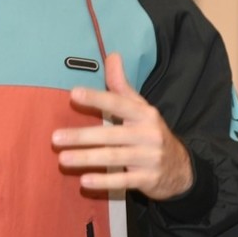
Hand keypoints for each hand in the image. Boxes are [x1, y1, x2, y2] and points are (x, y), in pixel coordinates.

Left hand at [52, 53, 192, 200]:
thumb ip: (121, 85)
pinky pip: (123, 180)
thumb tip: (112, 55)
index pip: (118, 103)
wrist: (182, 169)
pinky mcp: (148, 179)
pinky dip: (104, 181)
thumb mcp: (140, 108)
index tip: (73, 93)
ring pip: (113, 157)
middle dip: (82, 136)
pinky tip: (84, 181)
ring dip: (86, 159)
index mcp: (144, 114)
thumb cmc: (150, 133)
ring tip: (62, 159)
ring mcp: (149, 158)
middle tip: (55, 138)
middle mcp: (148, 134)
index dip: (96, 98)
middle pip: (111, 134)